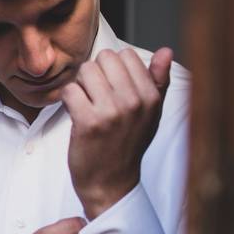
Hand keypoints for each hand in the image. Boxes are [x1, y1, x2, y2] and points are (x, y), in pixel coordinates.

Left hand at [61, 47, 172, 218]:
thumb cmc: (128, 145)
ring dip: (81, 86)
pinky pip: (70, 90)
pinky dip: (67, 100)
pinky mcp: (88, 123)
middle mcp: (134, 102)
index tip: (112, 88)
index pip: (126, 55)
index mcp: (151, 97)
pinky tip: (76, 114)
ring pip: (85, 71)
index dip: (112, 69)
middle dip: (95, 74)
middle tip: (96, 97)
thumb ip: (158, 80)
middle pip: (104, 58)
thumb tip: (166, 50)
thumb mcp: (151, 114)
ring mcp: (111, 112)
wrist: (110, 183)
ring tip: (87, 105)